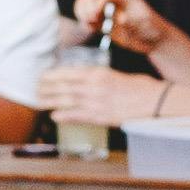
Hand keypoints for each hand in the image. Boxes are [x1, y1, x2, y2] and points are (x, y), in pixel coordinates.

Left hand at [38, 68, 161, 126]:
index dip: (52, 75)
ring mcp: (96, 102)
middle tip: (34, 89)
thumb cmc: (139, 88)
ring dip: (50, 101)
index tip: (42, 76)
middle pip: (63, 86)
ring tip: (38, 102)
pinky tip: (54, 117)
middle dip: (46, 88)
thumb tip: (84, 81)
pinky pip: (77, 116)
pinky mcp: (101, 116)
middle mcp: (94, 86)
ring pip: (66, 100)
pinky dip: (64, 116)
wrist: (154, 101)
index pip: (68, 72)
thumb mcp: (115, 76)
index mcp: (98, 73)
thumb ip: (98, 78)